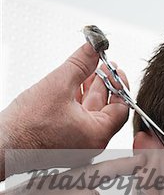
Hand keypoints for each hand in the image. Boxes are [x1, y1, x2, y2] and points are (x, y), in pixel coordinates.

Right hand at [0, 43, 128, 177]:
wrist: (2, 144)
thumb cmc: (26, 126)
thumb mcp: (58, 85)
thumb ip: (80, 64)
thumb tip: (94, 48)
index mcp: (96, 135)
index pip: (121, 109)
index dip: (120, 85)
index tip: (115, 70)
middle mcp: (91, 144)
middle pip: (106, 110)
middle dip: (104, 85)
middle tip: (102, 65)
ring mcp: (79, 146)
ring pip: (91, 114)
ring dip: (90, 91)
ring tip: (88, 71)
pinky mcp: (66, 144)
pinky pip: (79, 121)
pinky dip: (78, 103)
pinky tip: (74, 86)